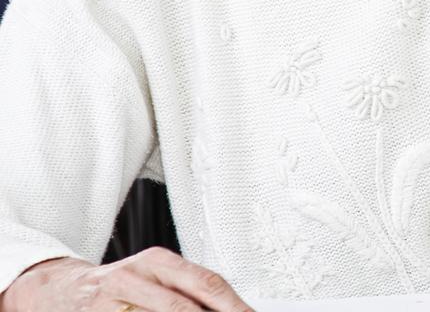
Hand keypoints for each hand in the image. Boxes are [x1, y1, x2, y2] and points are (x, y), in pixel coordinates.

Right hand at [0, 251, 251, 311]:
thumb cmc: (119, 286)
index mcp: (158, 261)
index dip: (234, 306)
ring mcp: (111, 298)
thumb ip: (187, 292)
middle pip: (185, 305)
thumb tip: (230, 307)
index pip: (207, 283)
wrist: (58, 290)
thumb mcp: (153, 279)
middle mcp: (136, 275)